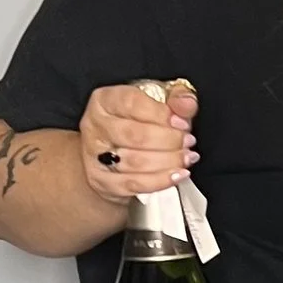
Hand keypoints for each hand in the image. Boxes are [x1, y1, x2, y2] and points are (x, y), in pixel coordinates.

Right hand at [79, 77, 197, 211]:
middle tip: (188, 141)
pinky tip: (177, 174)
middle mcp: (95, 126)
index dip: (162, 114)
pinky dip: (160, 181)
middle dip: (169, 140)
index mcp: (105, 100)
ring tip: (186, 157)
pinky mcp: (101, 181)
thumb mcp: (156, 102)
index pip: (132, 104)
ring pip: (135, 162)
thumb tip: (187, 103)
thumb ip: (175, 98)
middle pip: (134, 135)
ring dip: (168, 161)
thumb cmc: (136, 122)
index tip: (182, 123)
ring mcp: (95, 155)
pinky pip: (134, 184)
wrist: (112, 151)